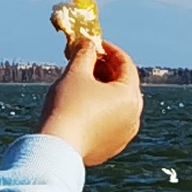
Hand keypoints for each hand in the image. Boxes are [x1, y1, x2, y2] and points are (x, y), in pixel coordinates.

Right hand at [39, 35, 141, 167]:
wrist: (57, 148)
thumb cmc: (67, 107)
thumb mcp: (75, 73)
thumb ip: (85, 54)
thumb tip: (88, 44)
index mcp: (130, 96)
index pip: (125, 64)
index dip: (109, 50)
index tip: (93, 44)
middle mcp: (134, 116)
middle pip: (124, 84)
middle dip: (106, 69)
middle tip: (87, 61)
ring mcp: (125, 134)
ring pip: (118, 104)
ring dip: (104, 90)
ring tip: (82, 82)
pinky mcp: (113, 147)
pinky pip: (111, 121)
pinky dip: (101, 110)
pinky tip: (82, 105)